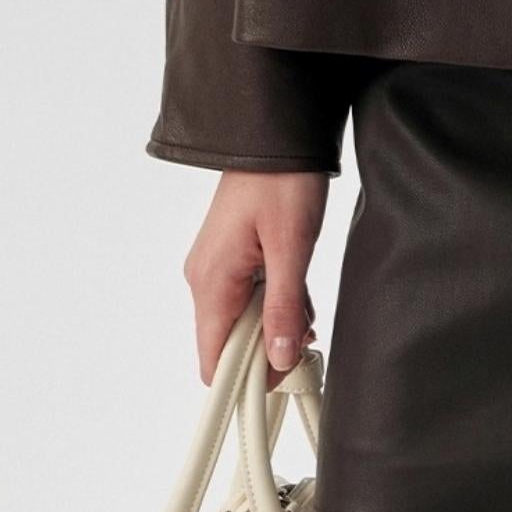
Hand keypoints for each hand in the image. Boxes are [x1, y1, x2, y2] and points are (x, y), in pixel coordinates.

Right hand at [182, 169, 328, 388]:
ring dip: (275, 322)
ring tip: (306, 306)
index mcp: (211, 281)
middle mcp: (205, 278)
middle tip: (306, 336)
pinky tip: (299, 292)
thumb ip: (284, 308)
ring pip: (242, 320)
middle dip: (269, 347)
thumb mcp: (292, 248)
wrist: (277, 132)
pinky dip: (273, 302)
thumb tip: (281, 359)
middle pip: (229, 343)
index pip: (213, 360)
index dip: (246, 379)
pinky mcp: (232, 256)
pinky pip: (248, 297)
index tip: (283, 377)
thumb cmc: (281, 180)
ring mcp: (216, 266)